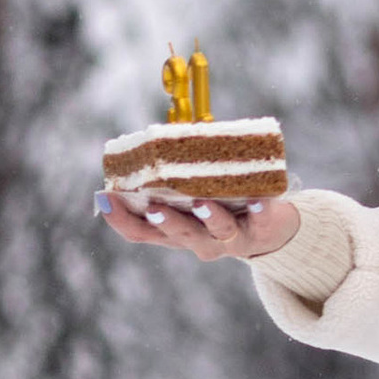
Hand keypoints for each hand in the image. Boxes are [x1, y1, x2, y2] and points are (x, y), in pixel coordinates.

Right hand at [98, 192, 302, 260]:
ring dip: (209, 217)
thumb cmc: (222, 206)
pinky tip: (258, 200)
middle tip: (153, 208)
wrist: (272, 231)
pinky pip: (261, 221)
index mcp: (175, 232)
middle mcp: (199, 240)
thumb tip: (155, 138)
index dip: (121, 220)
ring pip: (216, 232)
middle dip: (165, 222)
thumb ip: (172, 177)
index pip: (141, 232)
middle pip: (177, 235)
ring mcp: (231, 239)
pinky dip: (259, 210)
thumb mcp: (190, 197)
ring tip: (202, 202)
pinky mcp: (262, 229)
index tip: (106, 199)